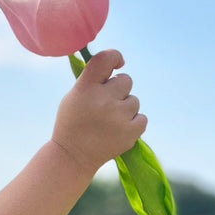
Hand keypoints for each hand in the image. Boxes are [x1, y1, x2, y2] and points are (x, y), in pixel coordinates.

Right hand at [51, 49, 146, 172]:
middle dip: (118, 91)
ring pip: (134, 101)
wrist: (72, 158)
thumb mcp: (73, 98)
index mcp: (85, 88)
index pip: (106, 58)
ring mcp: (117, 117)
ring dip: (125, 109)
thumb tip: (113, 63)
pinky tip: (117, 132)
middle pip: (126, 80)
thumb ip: (92, 80)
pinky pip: (142, 118)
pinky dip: (133, 124)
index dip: (115, 57)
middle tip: (104, 107)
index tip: (117, 65)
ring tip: (108, 123)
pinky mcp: (129, 133)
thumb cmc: (73, 124)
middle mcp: (102, 100)